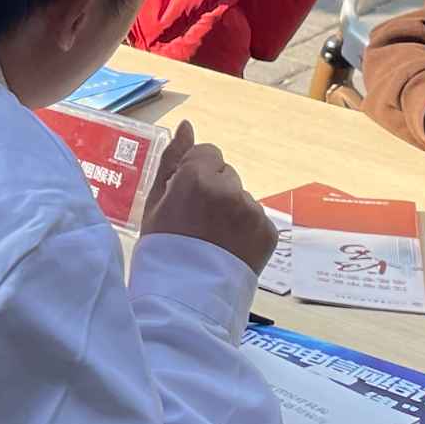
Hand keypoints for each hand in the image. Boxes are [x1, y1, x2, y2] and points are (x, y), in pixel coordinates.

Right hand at [140, 125, 277, 268]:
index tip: (188, 198)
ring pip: (243, 198)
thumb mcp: (156, 202)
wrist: (186, 298)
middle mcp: (229, 190)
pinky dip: (246, 231)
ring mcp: (252, 212)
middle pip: (227, 176)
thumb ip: (172, 159)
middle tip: (200, 223)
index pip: (209, 153)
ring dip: (232, 211)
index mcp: (197, 178)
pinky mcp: (268, 232)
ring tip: (215, 240)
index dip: (197, 175)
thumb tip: (186, 125)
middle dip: (216, 192)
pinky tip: (230, 248)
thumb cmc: (162, 248)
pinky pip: (257, 219)